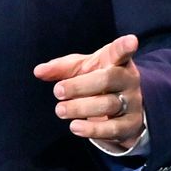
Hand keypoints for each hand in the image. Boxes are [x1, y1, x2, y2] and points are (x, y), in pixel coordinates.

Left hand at [33, 34, 144, 149]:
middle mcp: (128, 80)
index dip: (125, 46)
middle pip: (107, 79)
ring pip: (108, 104)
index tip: (131, 41)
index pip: (120, 52)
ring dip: (80, 107)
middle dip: (80, 86)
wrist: (121, 110)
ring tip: (60, 110)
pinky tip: (75, 126)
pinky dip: (92, 129)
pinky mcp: (131, 125)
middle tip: (58, 91)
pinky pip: (113, 128)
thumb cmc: (96, 81)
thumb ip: (60, 68)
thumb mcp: (80, 70)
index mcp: (117, 61)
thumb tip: (38, 71)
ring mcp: (132, 102)